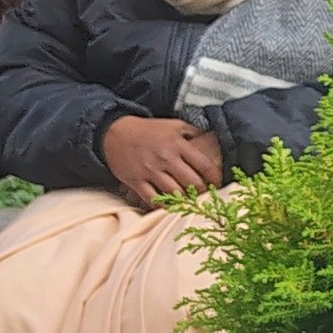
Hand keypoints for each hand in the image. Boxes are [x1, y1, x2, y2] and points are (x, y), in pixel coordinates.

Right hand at [100, 116, 222, 208]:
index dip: (214, 177)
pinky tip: (171, 207)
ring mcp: (150, 171)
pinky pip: (152, 199)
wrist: (115, 133)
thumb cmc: (148, 130)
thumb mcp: (173, 125)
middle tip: (205, 196)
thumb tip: (210, 140)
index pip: (203, 164)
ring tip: (191, 203)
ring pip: (174, 193)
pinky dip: (163, 206)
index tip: (217, 184)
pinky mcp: (136, 181)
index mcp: (177, 144)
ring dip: (185, 200)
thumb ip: (193, 133)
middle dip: (202, 192)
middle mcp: (165, 158)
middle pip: (192, 182)